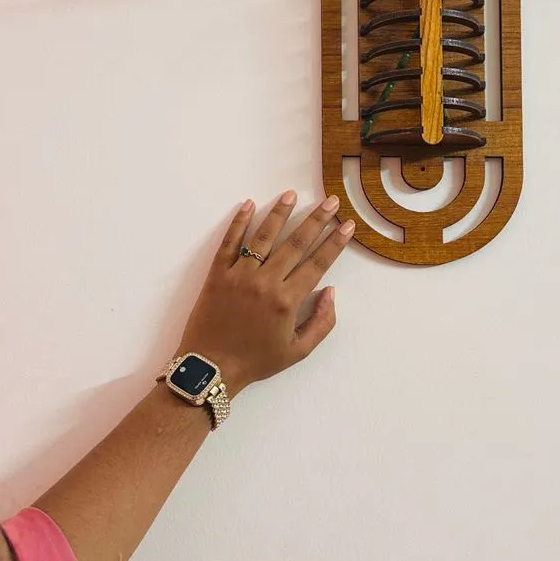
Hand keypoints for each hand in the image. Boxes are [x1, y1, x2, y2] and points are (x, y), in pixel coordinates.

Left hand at [178, 193, 354, 396]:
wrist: (212, 367)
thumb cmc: (256, 362)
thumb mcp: (298, 351)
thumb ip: (321, 322)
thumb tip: (331, 292)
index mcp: (287, 301)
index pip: (317, 263)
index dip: (335, 242)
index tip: (347, 224)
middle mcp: (265, 282)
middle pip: (296, 243)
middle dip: (316, 220)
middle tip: (330, 201)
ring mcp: (239, 275)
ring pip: (263, 237)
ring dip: (279, 213)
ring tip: (291, 193)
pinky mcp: (217, 274)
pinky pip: (229, 243)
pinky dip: (238, 222)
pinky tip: (248, 204)